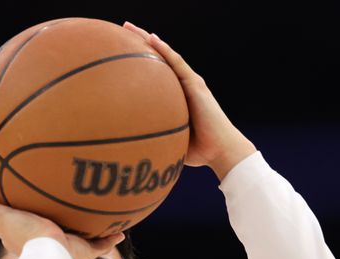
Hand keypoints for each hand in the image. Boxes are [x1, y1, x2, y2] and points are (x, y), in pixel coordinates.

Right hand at [0, 166, 124, 258]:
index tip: (25, 207)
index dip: (20, 218)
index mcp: (29, 238)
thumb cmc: (66, 257)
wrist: (50, 257)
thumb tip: (122, 233)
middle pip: (0, 217)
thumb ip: (103, 241)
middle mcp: (12, 231)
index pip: (21, 228)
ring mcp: (2, 224)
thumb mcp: (88, 247)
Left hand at [123, 22, 256, 179]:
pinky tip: (151, 39)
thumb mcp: (170, 141)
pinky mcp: (195, 85)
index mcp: (176, 97)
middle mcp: (182, 86)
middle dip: (138, 44)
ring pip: (165, 56)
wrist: (220, 151)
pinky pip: (177, 63)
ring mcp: (189, 83)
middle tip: (120, 31)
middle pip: (157, 60)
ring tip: (128, 27)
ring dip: (147, 40)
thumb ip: (154, 138)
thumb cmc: (197, 151)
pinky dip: (164, 50)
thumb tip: (131, 148)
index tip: (119, 52)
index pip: (154, 74)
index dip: (139, 61)